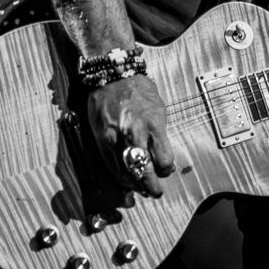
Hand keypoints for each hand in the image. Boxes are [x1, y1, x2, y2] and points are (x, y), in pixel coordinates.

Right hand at [85, 74, 182, 196]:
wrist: (112, 76)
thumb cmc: (139, 90)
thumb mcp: (158, 108)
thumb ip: (160, 133)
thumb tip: (162, 155)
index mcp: (153, 125)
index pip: (163, 160)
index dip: (167, 170)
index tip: (167, 170)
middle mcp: (134, 134)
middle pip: (144, 171)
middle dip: (151, 186)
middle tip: (156, 192)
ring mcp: (115, 139)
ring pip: (125, 173)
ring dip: (134, 184)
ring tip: (141, 189)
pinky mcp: (101, 140)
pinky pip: (111, 165)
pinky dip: (119, 176)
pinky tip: (126, 179)